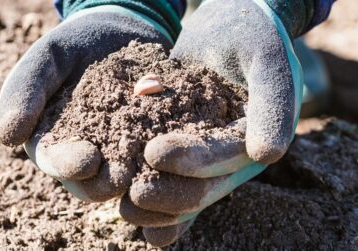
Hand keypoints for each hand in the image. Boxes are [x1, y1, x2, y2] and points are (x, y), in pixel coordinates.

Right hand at [0, 6, 172, 201]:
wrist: (118, 33)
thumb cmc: (74, 46)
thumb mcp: (46, 59)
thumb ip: (24, 92)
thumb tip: (8, 137)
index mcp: (54, 140)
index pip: (56, 160)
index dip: (68, 165)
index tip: (86, 161)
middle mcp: (86, 153)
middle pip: (90, 180)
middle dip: (103, 182)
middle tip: (121, 178)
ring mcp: (119, 151)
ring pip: (123, 176)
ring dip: (135, 180)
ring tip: (149, 175)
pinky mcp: (149, 142)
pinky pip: (155, 156)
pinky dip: (163, 160)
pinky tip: (175, 156)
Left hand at [120, 0, 304, 245]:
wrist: (227, 29)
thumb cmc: (248, 36)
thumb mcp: (264, 57)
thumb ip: (272, 99)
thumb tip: (266, 154)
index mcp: (258, 136)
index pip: (225, 156)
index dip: (193, 160)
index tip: (153, 153)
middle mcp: (236, 154)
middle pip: (206, 186)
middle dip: (170, 193)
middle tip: (133, 196)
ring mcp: (212, 156)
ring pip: (189, 193)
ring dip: (160, 209)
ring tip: (125, 209)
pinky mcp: (190, 152)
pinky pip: (176, 184)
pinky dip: (159, 206)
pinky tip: (137, 220)